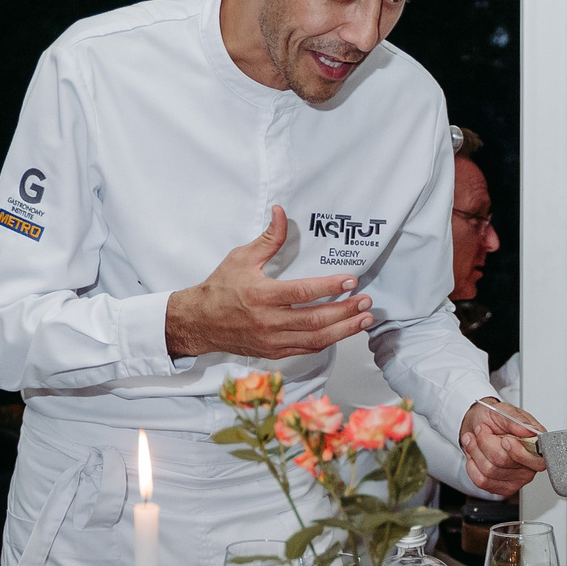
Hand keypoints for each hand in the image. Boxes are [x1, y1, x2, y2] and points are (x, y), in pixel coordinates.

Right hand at [165, 207, 369, 358]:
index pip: (302, 292)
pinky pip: (306, 349)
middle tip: (366, 302)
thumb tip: (282, 213)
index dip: (329, 287)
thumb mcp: (241, 258)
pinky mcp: (273, 352)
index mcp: (261, 295)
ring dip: (344, 330)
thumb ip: (268, 239)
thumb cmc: (220, 288)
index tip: (351, 281)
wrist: (200, 322)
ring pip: (315, 339)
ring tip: (365, 319)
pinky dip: (327, 341)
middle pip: (315, 319)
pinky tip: (343, 331)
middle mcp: (268, 321)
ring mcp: (272, 340)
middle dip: (346, 311)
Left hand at [459, 398, 546, 497]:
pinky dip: (472, 465)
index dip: (519, 453)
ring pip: (490, 470)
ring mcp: (515, 479)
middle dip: (486, 442)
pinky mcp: (500, 487)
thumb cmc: (494, 419)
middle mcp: (529, 465)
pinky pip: (481, 480)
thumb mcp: (504, 411)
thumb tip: (529, 430)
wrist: (479, 426)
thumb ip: (516, 420)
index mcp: (536, 446)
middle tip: (481, 430)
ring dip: (476, 451)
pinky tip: (475, 454)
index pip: (537, 461)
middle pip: (504, 462)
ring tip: (474, 439)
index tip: (505, 440)